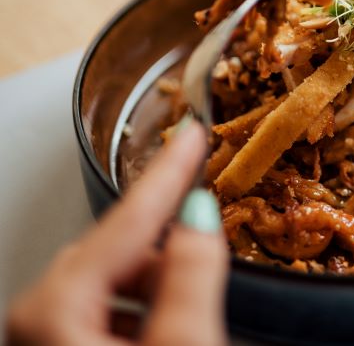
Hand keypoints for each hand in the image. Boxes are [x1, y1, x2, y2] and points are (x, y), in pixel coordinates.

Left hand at [5, 120, 228, 345]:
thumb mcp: (181, 344)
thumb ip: (192, 275)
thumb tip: (199, 216)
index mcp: (55, 307)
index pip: (128, 219)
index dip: (169, 171)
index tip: (192, 133)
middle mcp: (39, 317)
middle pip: (121, 250)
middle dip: (169, 251)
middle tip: (210, 255)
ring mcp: (48, 336)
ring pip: (119, 279)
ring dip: (162, 287)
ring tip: (192, 318)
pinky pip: (113, 306)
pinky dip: (149, 309)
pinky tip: (169, 329)